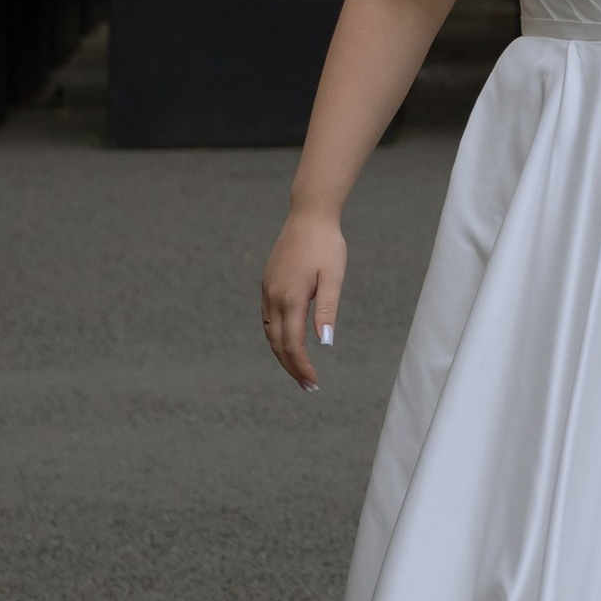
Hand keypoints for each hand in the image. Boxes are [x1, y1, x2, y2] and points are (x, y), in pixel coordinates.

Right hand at [263, 207, 347, 388]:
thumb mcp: (333, 277)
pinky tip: (288, 340)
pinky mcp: (267, 283)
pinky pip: (267, 318)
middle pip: (277, 344)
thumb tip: (324, 342)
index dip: (301, 367)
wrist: (309, 215)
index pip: (292, 345)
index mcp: (289, 298)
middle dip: (291, 367)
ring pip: (269, 332)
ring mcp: (267, 290)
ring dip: (282, 353)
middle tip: (308, 385)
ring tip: (299, 368)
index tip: (313, 383)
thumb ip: (327, 310)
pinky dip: (277, 335)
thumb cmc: (327, 245)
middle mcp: (273, 297)